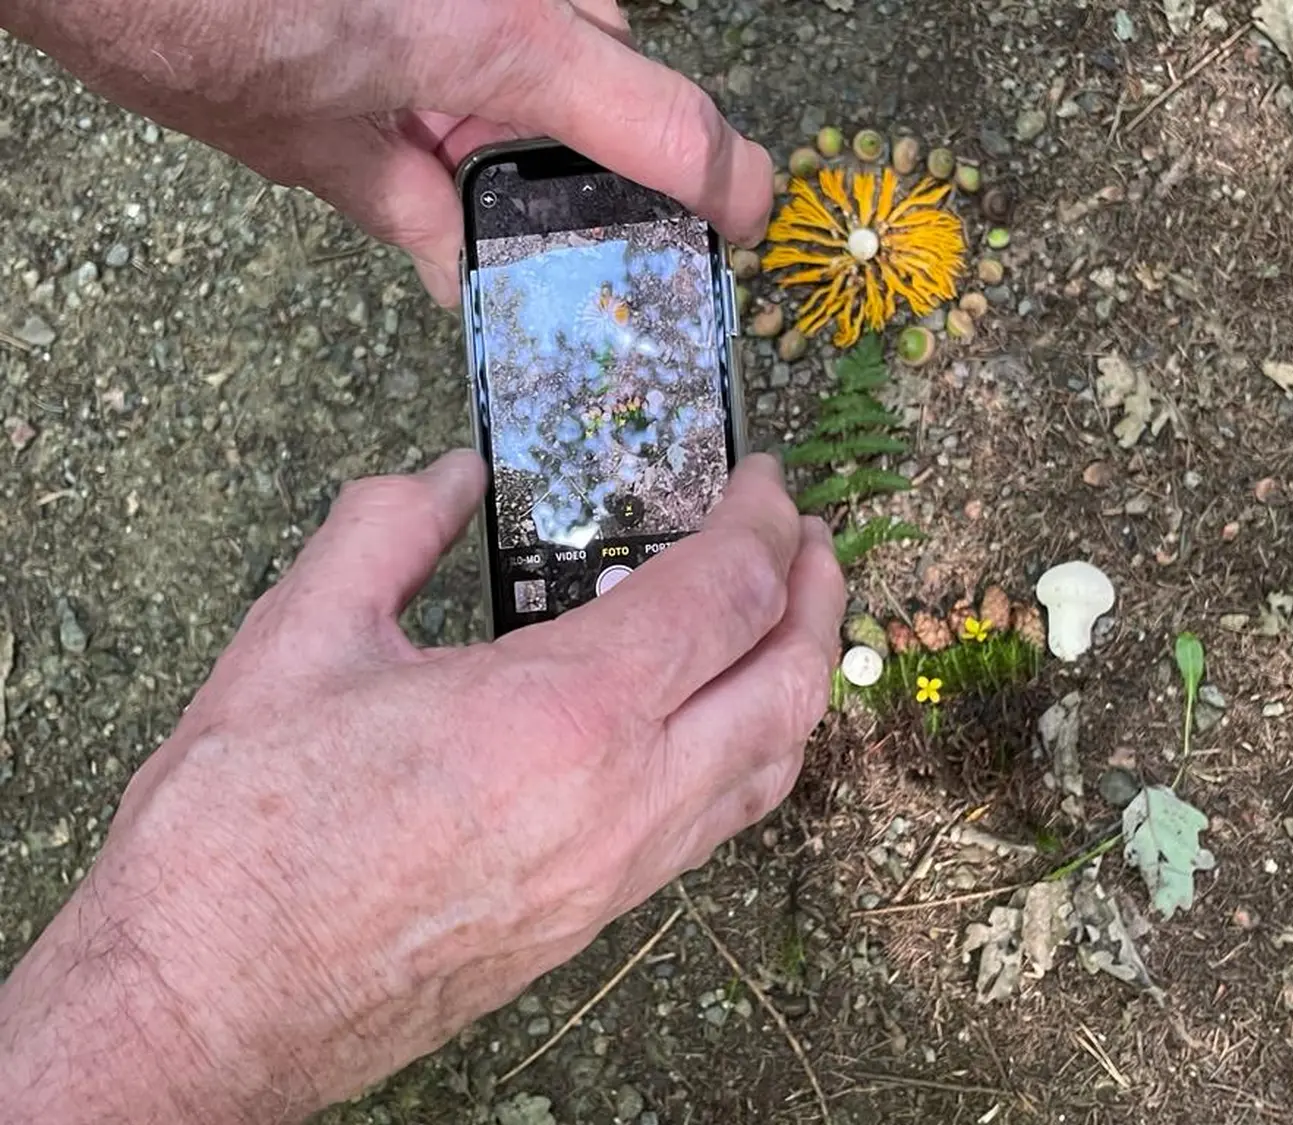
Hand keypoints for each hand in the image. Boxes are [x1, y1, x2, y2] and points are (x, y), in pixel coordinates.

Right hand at [0, 451, 843, 1124]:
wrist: (207, 1007)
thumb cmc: (239, 837)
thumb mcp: (298, 639)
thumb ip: (387, 531)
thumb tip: (448, 479)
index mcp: (562, 713)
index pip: (728, 594)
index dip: (764, 521)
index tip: (764, 480)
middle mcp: (624, 798)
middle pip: (790, 681)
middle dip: (817, 591)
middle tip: (806, 535)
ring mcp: (621, 870)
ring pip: (774, 762)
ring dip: (799, 675)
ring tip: (785, 616)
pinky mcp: (598, 914)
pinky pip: (720, 820)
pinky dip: (752, 749)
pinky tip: (716, 718)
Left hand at [3, 0, 772, 304]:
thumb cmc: (184, 10)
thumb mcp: (311, 147)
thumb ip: (411, 209)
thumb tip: (458, 274)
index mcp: (507, 43)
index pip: (673, 127)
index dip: (729, 189)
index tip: (743, 228)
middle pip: (610, 63)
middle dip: (578, 137)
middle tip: (523, 200)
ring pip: (555, 23)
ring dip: (516, 88)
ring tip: (431, 126)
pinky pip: (507, 5)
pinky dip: (475, 46)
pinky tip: (408, 74)